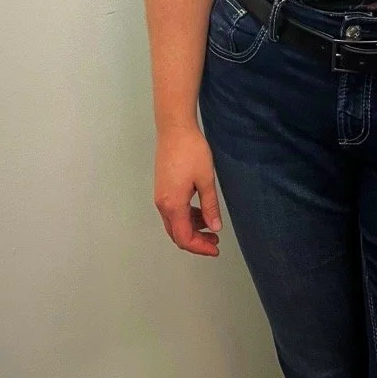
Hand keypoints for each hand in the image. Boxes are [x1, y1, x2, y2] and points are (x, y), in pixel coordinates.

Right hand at [154, 125, 222, 255]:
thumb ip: (210, 206)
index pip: (184, 237)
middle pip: (177, 234)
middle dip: (196, 241)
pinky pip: (173, 211)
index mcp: (173, 205)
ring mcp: (160, 196)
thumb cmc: (191, 150)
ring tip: (212, 226)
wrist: (175, 129)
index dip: (200, 247)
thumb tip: (215, 226)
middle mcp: (163, 204)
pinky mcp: (162, 188)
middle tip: (215, 241)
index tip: (215, 248)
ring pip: (174, 223)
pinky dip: (186, 216)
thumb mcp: (206, 179)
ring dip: (192, 228)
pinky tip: (200, 211)